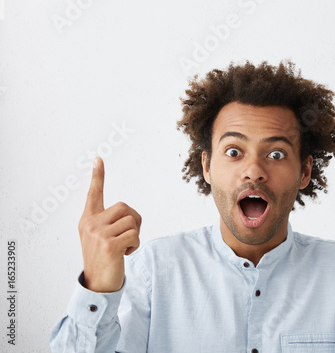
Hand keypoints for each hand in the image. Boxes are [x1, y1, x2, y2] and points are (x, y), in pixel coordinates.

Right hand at [78, 157, 141, 292]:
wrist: (98, 286)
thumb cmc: (104, 260)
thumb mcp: (99, 238)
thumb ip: (108, 222)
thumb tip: (126, 214)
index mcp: (88, 220)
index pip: (94, 194)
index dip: (97, 176)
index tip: (98, 159)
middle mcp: (90, 224)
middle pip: (125, 207)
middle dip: (134, 220)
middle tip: (128, 237)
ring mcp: (98, 234)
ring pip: (131, 221)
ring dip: (135, 235)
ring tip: (124, 248)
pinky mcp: (109, 245)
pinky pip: (134, 234)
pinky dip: (135, 245)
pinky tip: (125, 254)